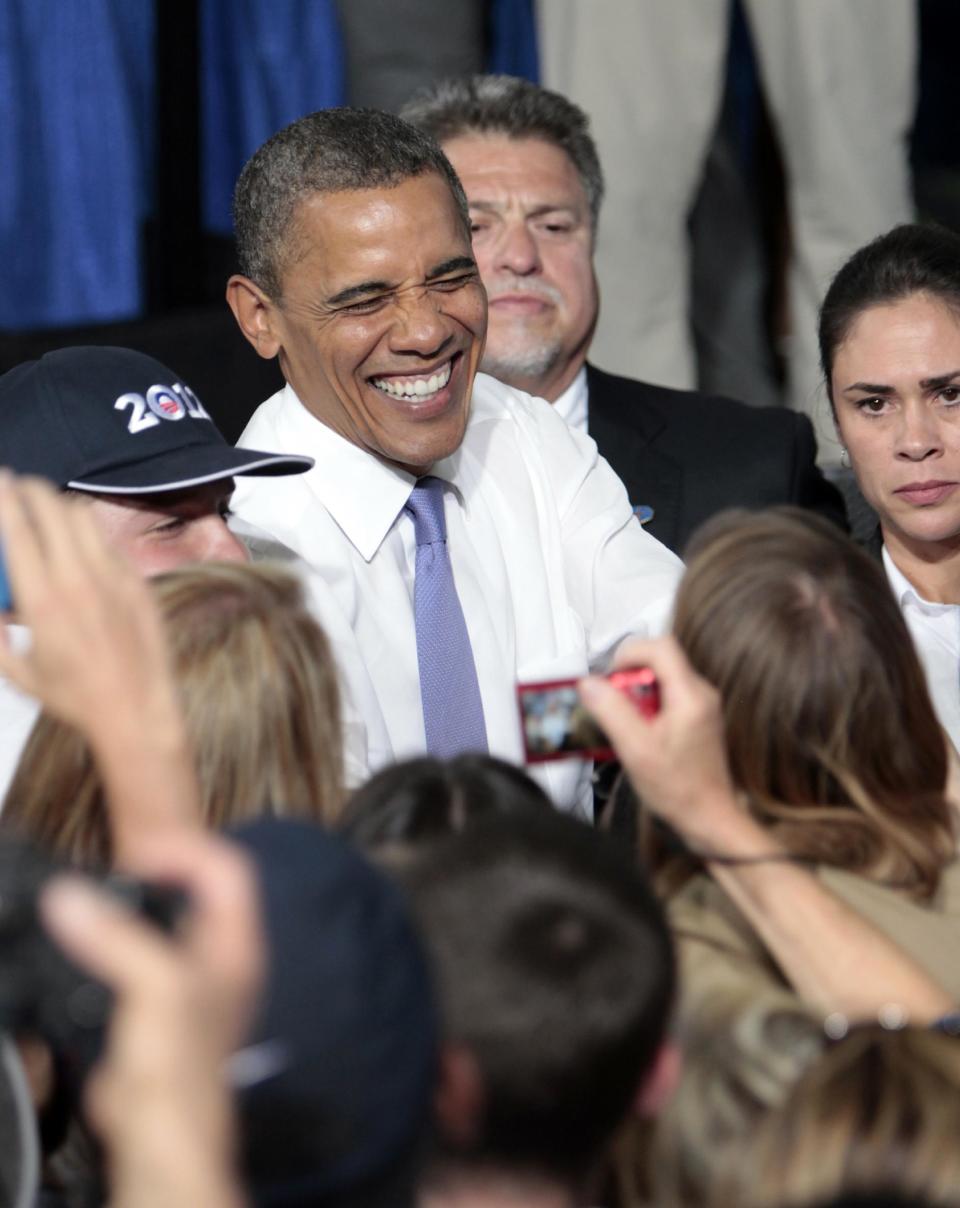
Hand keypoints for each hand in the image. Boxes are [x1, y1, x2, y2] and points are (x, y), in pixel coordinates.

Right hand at [0, 474, 201, 861]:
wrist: (136, 710)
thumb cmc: (73, 697)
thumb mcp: (19, 673)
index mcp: (44, 600)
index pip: (19, 530)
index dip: (5, 495)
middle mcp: (80, 581)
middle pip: (53, 507)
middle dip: (31, 489)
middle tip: (19, 489)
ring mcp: (115, 579)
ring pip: (84, 518)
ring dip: (61, 508)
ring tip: (48, 515)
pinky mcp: (139, 583)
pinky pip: (109, 544)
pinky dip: (89, 538)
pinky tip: (82, 553)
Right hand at [40, 831, 261, 1207]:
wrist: (160, 1136)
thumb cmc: (179, 1069)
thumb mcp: (152, 986)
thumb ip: (115, 936)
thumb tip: (71, 896)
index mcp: (236, 945)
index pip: (227, 870)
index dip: (187, 850)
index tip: (142, 852)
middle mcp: (219, 958)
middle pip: (198, 891)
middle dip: (158, 873)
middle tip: (118, 871)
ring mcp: (190, 981)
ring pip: (166, 922)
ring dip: (133, 907)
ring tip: (98, 901)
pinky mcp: (157, 1006)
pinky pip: (138, 955)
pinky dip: (114, 942)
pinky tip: (88, 946)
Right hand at [579, 635, 740, 846]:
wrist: (709, 818)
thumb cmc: (681, 791)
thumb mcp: (636, 750)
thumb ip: (611, 711)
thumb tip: (589, 683)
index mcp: (690, 696)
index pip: (660, 647)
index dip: (629, 653)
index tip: (610, 677)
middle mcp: (700, 694)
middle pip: (659, 660)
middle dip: (629, 677)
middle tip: (613, 703)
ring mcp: (700, 706)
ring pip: (661, 678)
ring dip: (635, 693)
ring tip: (624, 723)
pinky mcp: (695, 718)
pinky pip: (666, 696)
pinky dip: (645, 706)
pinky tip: (636, 734)